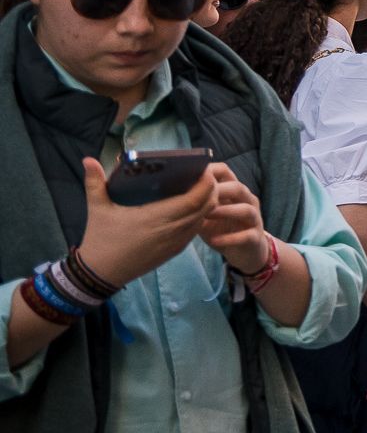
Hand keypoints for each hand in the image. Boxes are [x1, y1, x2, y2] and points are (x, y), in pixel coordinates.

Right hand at [75, 156, 219, 288]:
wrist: (101, 273)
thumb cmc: (100, 239)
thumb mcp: (97, 209)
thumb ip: (94, 182)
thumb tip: (88, 159)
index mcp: (157, 217)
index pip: (194, 200)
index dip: (205, 184)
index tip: (203, 169)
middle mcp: (172, 230)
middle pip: (206, 207)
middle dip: (211, 189)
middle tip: (203, 174)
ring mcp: (176, 242)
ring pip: (203, 219)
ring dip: (207, 203)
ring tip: (201, 187)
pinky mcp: (176, 250)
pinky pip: (196, 230)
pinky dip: (200, 216)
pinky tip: (193, 207)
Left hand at [197, 164, 271, 275]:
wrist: (246, 251)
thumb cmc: (222, 228)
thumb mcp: (206, 214)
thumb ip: (196, 202)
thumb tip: (170, 192)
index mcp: (234, 192)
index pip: (226, 172)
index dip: (210, 172)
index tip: (189, 177)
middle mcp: (247, 201)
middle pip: (238, 188)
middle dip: (218, 190)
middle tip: (198, 196)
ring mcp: (254, 219)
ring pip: (245, 210)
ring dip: (225, 211)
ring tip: (206, 215)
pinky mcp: (255, 238)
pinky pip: (246, 236)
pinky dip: (229, 238)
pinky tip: (213, 241)